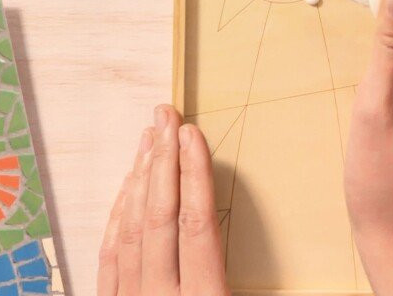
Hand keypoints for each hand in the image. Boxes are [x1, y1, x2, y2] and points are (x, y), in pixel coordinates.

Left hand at [98, 105, 229, 295]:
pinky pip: (110, 255)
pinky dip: (120, 215)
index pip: (197, 225)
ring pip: (133, 230)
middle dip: (164, 159)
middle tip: (166, 117)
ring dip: (141, 177)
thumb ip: (243, 275)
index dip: (194, 174)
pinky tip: (129, 185)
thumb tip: (281, 241)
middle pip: (161, 217)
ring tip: (149, 137)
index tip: (191, 134)